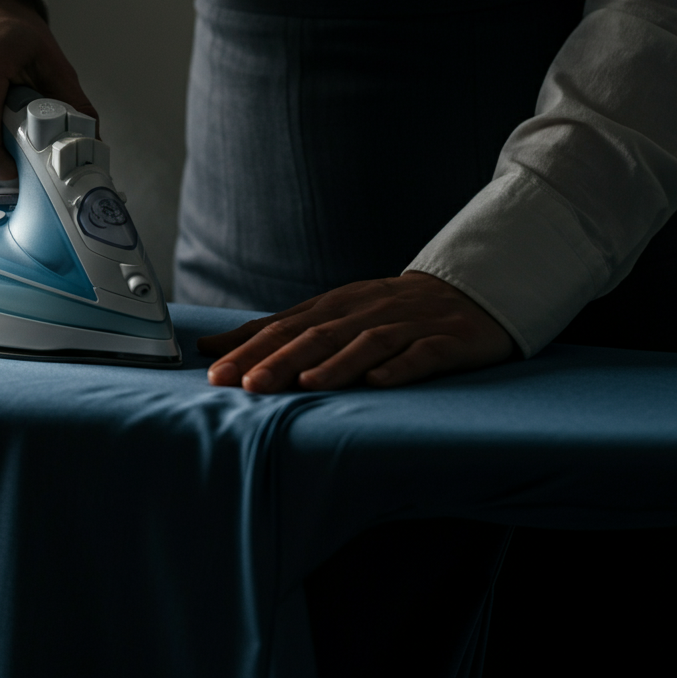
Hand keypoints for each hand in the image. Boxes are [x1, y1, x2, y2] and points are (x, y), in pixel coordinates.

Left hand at [199, 272, 514, 391]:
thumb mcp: (328, 315)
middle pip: (317, 336)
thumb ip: (273, 332)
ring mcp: (405, 326)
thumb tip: (211, 347)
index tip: (215, 373)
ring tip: (303, 384)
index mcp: (334, 306)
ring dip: (333, 364)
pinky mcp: (444, 341)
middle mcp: (364, 313)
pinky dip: (398, 367)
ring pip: (365, 344)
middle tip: (246, 384)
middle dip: (279, 359)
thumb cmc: (384, 311)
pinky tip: (377, 382)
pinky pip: (420, 354)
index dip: (249, 350)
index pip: (284, 328)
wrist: (465, 293)